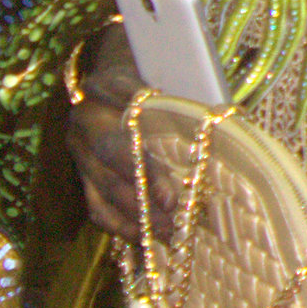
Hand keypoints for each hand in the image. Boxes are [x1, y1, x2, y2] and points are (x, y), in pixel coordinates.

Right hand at [66, 23, 175, 245]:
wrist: (122, 69)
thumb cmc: (163, 74)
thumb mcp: (176, 77)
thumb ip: (188, 103)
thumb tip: (227, 126)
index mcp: (105, 85)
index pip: (126, 120)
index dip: (147, 157)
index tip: (171, 187)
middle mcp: (86, 118)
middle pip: (111, 155)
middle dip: (143, 186)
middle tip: (173, 208)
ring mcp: (79, 148)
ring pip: (102, 186)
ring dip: (135, 213)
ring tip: (168, 232)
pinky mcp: (81, 174)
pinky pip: (95, 205)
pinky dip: (120, 225)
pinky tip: (145, 238)